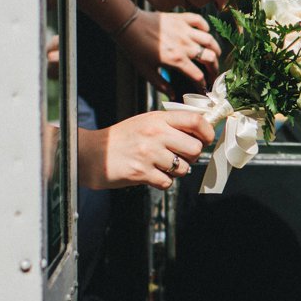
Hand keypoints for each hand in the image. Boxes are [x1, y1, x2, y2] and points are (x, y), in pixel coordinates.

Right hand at [78, 108, 214, 190]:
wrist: (92, 154)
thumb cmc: (122, 138)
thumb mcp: (145, 122)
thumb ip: (170, 124)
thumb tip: (200, 132)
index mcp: (158, 118)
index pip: (195, 120)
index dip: (208, 132)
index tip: (208, 139)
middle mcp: (155, 134)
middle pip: (195, 148)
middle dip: (192, 156)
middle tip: (180, 156)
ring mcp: (149, 154)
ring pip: (183, 168)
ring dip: (176, 170)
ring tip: (161, 165)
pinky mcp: (142, 173)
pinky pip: (168, 182)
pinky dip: (163, 182)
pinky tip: (151, 174)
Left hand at [118, 10, 219, 93]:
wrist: (128, 25)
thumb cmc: (135, 49)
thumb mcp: (146, 71)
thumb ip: (161, 85)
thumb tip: (173, 95)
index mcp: (176, 59)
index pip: (198, 76)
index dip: (202, 84)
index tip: (202, 88)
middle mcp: (184, 45)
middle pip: (210, 58)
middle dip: (214, 69)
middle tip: (212, 74)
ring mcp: (184, 30)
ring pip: (209, 39)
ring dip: (215, 49)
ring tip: (215, 55)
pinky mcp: (181, 18)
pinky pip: (200, 21)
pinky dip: (205, 27)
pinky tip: (204, 34)